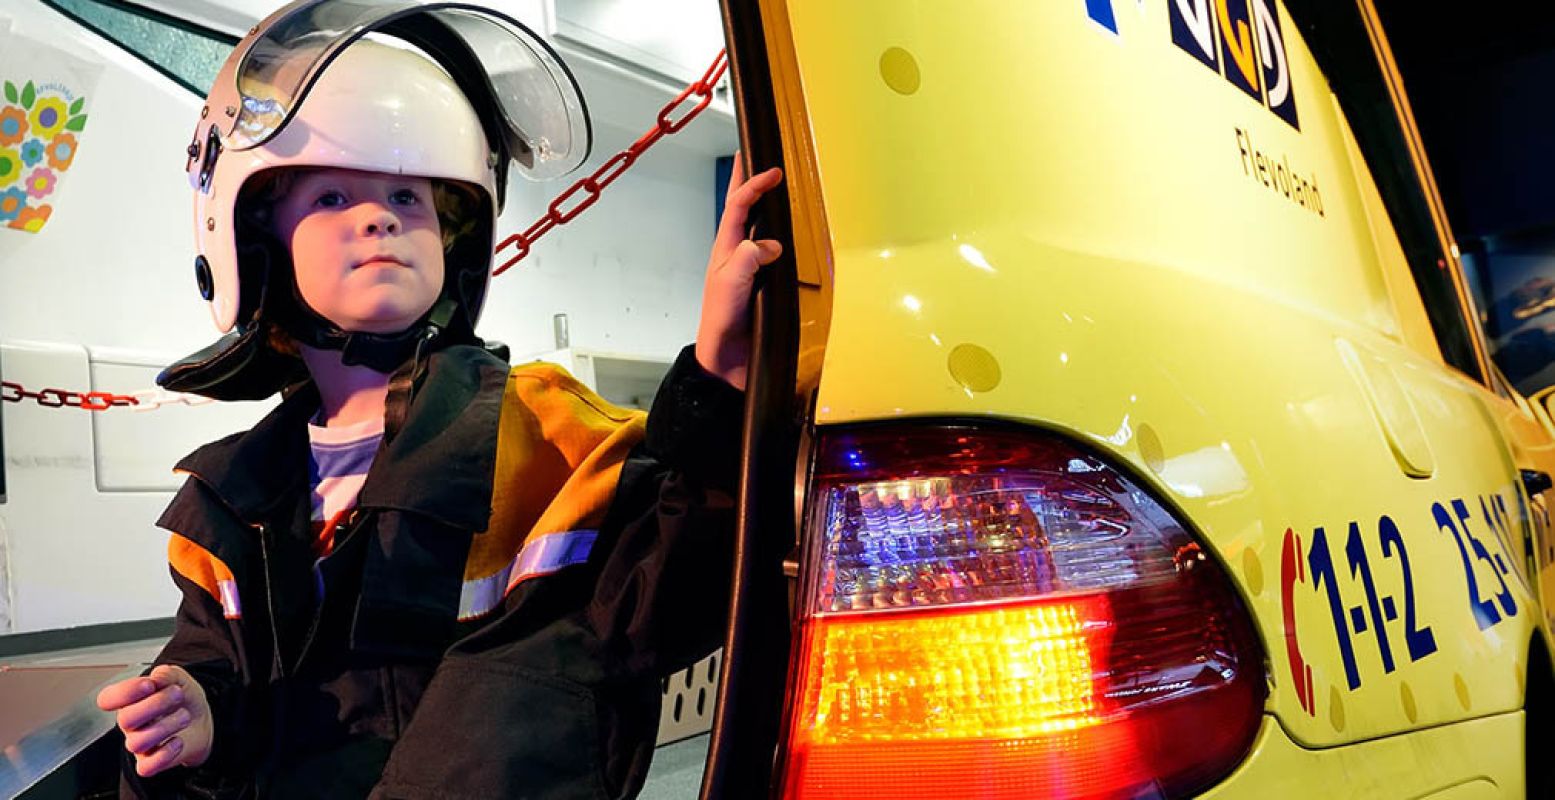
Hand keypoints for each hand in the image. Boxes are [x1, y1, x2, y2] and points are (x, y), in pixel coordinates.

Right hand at [96, 665, 213, 776]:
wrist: (202, 721)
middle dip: (156, 704)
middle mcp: (130, 723)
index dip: (125, 692)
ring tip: (185, 716)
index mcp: (130, 701)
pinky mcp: (150, 762)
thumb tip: (157, 677)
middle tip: (177, 695)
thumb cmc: (183, 700)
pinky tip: (178, 741)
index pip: (107, 699)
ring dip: (166, 726)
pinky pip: (146, 767)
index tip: (149, 685)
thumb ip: (167, 674)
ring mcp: (139, 744)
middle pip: (125, 719)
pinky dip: (165, 754)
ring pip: (137, 742)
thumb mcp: (178, 679)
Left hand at [695, 152, 784, 390]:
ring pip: (757, 229)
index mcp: (726, 250)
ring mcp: (749, 270)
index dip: (754, 185)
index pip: (739, 206)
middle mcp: (737, 255)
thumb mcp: (730, 285)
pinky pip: (772, 256)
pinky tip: (789, 238)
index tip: (773, 172)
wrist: (726, 361)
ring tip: (772, 188)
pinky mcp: (762, 286)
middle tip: (756, 158)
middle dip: (749, 182)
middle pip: (742, 210)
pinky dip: (780, 239)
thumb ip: (748, 259)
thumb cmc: (721, 323)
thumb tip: (771, 244)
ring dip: (764, 207)